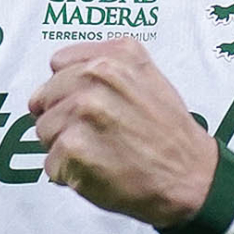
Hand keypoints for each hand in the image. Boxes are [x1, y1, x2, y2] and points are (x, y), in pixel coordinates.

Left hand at [27, 37, 219, 226]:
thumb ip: (104, 68)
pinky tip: (98, 171)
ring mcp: (83, 110)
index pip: (58, 65)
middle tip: (96, 136)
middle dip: (63, 120)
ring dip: (64, 148)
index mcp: (113, 57)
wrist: (190, 177)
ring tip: (100, 153)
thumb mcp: (146, 77)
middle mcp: (96, 77)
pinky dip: (68, 174)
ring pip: (43, 131)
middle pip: (45, 99)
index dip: (68, 90)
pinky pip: (50, 163)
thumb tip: (57, 76)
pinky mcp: (73, 147)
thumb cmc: (168, 134)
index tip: (87, 107)